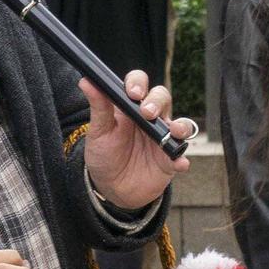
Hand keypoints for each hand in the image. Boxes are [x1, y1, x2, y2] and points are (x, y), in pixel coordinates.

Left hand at [82, 69, 191, 210]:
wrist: (110, 187)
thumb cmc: (104, 155)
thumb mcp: (99, 131)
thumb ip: (98, 107)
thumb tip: (86, 81)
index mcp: (131, 107)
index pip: (139, 85)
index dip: (138, 84)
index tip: (132, 93)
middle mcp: (150, 119)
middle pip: (162, 98)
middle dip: (157, 101)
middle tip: (147, 113)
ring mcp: (162, 138)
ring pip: (180, 124)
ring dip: (180, 126)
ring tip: (174, 131)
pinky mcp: (169, 160)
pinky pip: (180, 157)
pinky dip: (181, 159)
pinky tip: (179, 163)